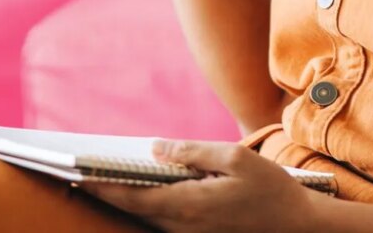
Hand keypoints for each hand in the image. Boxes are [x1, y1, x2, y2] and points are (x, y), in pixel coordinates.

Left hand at [82, 139, 319, 232]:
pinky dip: (145, 207)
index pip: (131, 196)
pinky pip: (163, 222)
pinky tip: (141, 192)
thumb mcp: (236, 158)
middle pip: (132, 210)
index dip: (101, 187)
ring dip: (123, 201)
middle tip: (75, 177)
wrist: (296, 228)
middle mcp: (182, 225)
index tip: (76, 175)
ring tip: (99, 182)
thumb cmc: (271, 191)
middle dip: (103, 194)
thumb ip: (193, 152)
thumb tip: (157, 148)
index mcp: (187, 204)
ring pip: (146, 218)